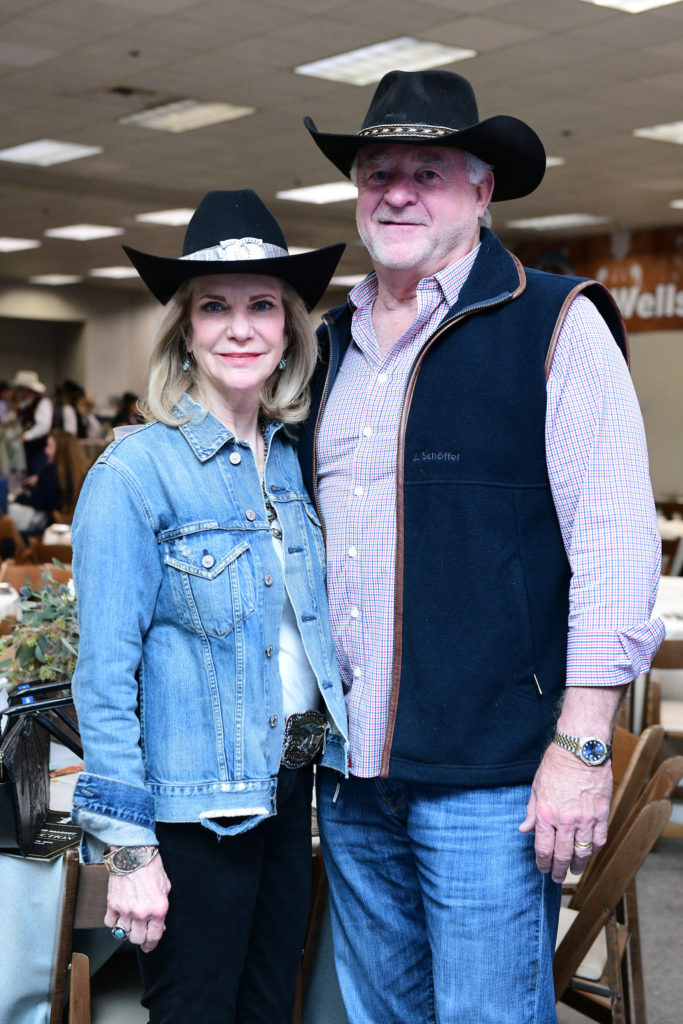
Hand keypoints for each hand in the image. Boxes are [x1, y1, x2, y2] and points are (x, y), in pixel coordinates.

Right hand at [104, 853, 170, 952]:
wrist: (134, 853)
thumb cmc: (151, 866)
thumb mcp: (165, 887)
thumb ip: (162, 908)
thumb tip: (159, 923)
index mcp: (158, 909)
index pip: (154, 936)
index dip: (152, 944)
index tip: (149, 946)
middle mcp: (141, 912)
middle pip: (137, 939)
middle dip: (140, 939)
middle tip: (141, 936)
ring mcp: (125, 909)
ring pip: (123, 934)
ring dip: (127, 931)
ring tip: (130, 924)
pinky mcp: (112, 904)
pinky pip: (110, 923)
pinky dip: (114, 923)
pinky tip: (118, 917)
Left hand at [519, 742, 612, 882]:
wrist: (580, 750)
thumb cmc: (555, 765)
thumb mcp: (536, 787)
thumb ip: (531, 812)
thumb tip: (524, 829)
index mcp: (546, 814)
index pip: (544, 848)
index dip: (543, 863)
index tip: (543, 869)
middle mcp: (566, 820)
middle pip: (563, 855)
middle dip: (559, 870)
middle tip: (557, 878)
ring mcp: (585, 819)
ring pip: (583, 852)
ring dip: (578, 865)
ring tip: (574, 871)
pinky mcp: (601, 814)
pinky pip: (599, 839)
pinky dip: (594, 850)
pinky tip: (589, 853)